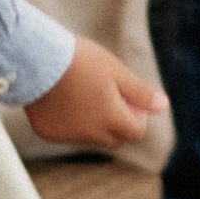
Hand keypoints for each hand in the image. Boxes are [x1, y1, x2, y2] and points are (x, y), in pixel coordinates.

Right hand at [25, 34, 161, 150]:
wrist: (36, 58)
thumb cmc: (80, 60)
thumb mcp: (116, 71)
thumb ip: (140, 93)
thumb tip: (163, 106)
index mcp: (111, 119)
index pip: (136, 133)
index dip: (137, 117)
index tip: (129, 98)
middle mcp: (90, 134)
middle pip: (114, 139)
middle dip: (117, 123)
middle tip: (109, 96)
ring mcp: (67, 135)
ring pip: (89, 137)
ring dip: (93, 123)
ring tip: (82, 92)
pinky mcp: (48, 132)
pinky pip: (66, 133)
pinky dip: (69, 122)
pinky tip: (62, 99)